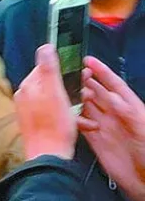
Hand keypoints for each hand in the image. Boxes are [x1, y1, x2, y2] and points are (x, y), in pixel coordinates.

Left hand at [15, 45, 77, 160]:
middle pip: (50, 84)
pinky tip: (77, 123)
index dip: (62, 72)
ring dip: (71, 105)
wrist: (49, 155)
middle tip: (82, 97)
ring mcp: (28, 111)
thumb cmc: (53, 125)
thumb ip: (49, 68)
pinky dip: (66, 117)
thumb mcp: (55, 92)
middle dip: (69, 89)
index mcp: (28, 86)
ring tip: (81, 113)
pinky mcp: (35, 123)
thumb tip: (45, 47)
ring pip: (54, 100)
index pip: (44, 68)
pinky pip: (53, 114)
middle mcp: (24, 97)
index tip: (76, 79)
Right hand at [79, 56, 144, 200]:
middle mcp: (116, 115)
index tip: (88, 60)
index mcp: (130, 108)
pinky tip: (65, 114)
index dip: (102, 72)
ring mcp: (104, 127)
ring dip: (76, 98)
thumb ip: (127, 112)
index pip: (115, 85)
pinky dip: (73, 118)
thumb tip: (111, 96)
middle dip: (85, 81)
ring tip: (63, 90)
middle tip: (69, 73)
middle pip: (98, 93)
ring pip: (87, 107)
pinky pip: (81, 124)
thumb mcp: (142, 129)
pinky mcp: (95, 140)